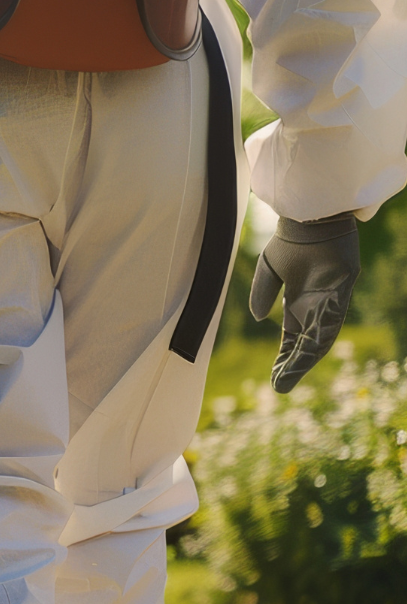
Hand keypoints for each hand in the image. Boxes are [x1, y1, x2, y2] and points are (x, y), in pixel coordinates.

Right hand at [248, 212, 359, 392]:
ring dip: (306, 358)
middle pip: (306, 344)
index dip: (284, 359)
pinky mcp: (344, 289)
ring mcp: (331, 299)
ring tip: (290, 377)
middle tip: (281, 388)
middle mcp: (316, 306)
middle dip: (293, 366)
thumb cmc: (292, 238)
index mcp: (298, 304)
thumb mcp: (269, 269)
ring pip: (320, 336)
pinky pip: (333, 317)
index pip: (292, 339)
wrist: (311, 216)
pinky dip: (320, 335)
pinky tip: (308, 353)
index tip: (274, 379)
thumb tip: (260, 317)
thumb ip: (263, 292)